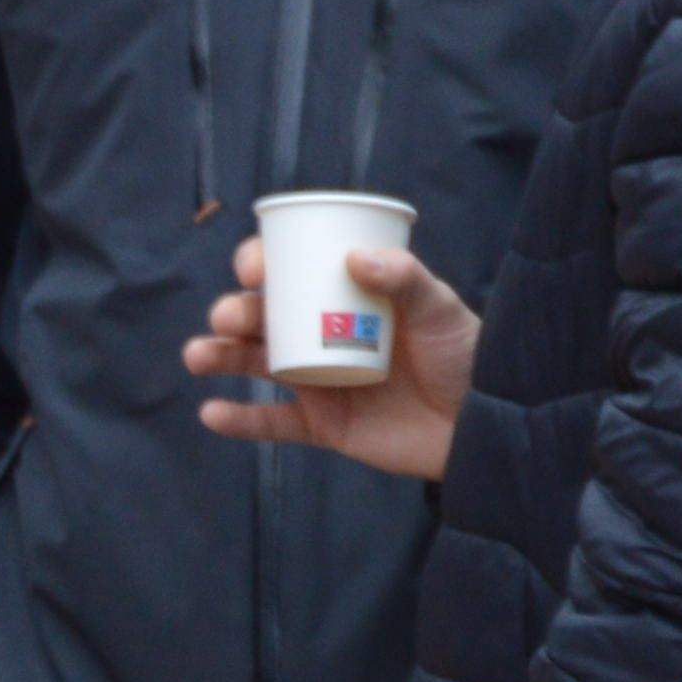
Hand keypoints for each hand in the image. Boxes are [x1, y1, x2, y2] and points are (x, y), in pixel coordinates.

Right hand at [184, 232, 481, 484]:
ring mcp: (320, 380)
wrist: (482, 424)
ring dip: (220, 356)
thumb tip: (354, 256)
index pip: (294, 271)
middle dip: (236, 311)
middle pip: (264, 316)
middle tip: (231, 315)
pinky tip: (211, 413)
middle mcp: (325, 334)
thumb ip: (404, 280)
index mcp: (347, 296)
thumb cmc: (465, 355)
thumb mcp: (440, 309)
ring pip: (255, 364)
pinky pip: (271, 423)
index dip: (264, 263)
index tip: (254, 266)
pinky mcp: (323, 424)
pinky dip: (239, 420)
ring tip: (199, 355)